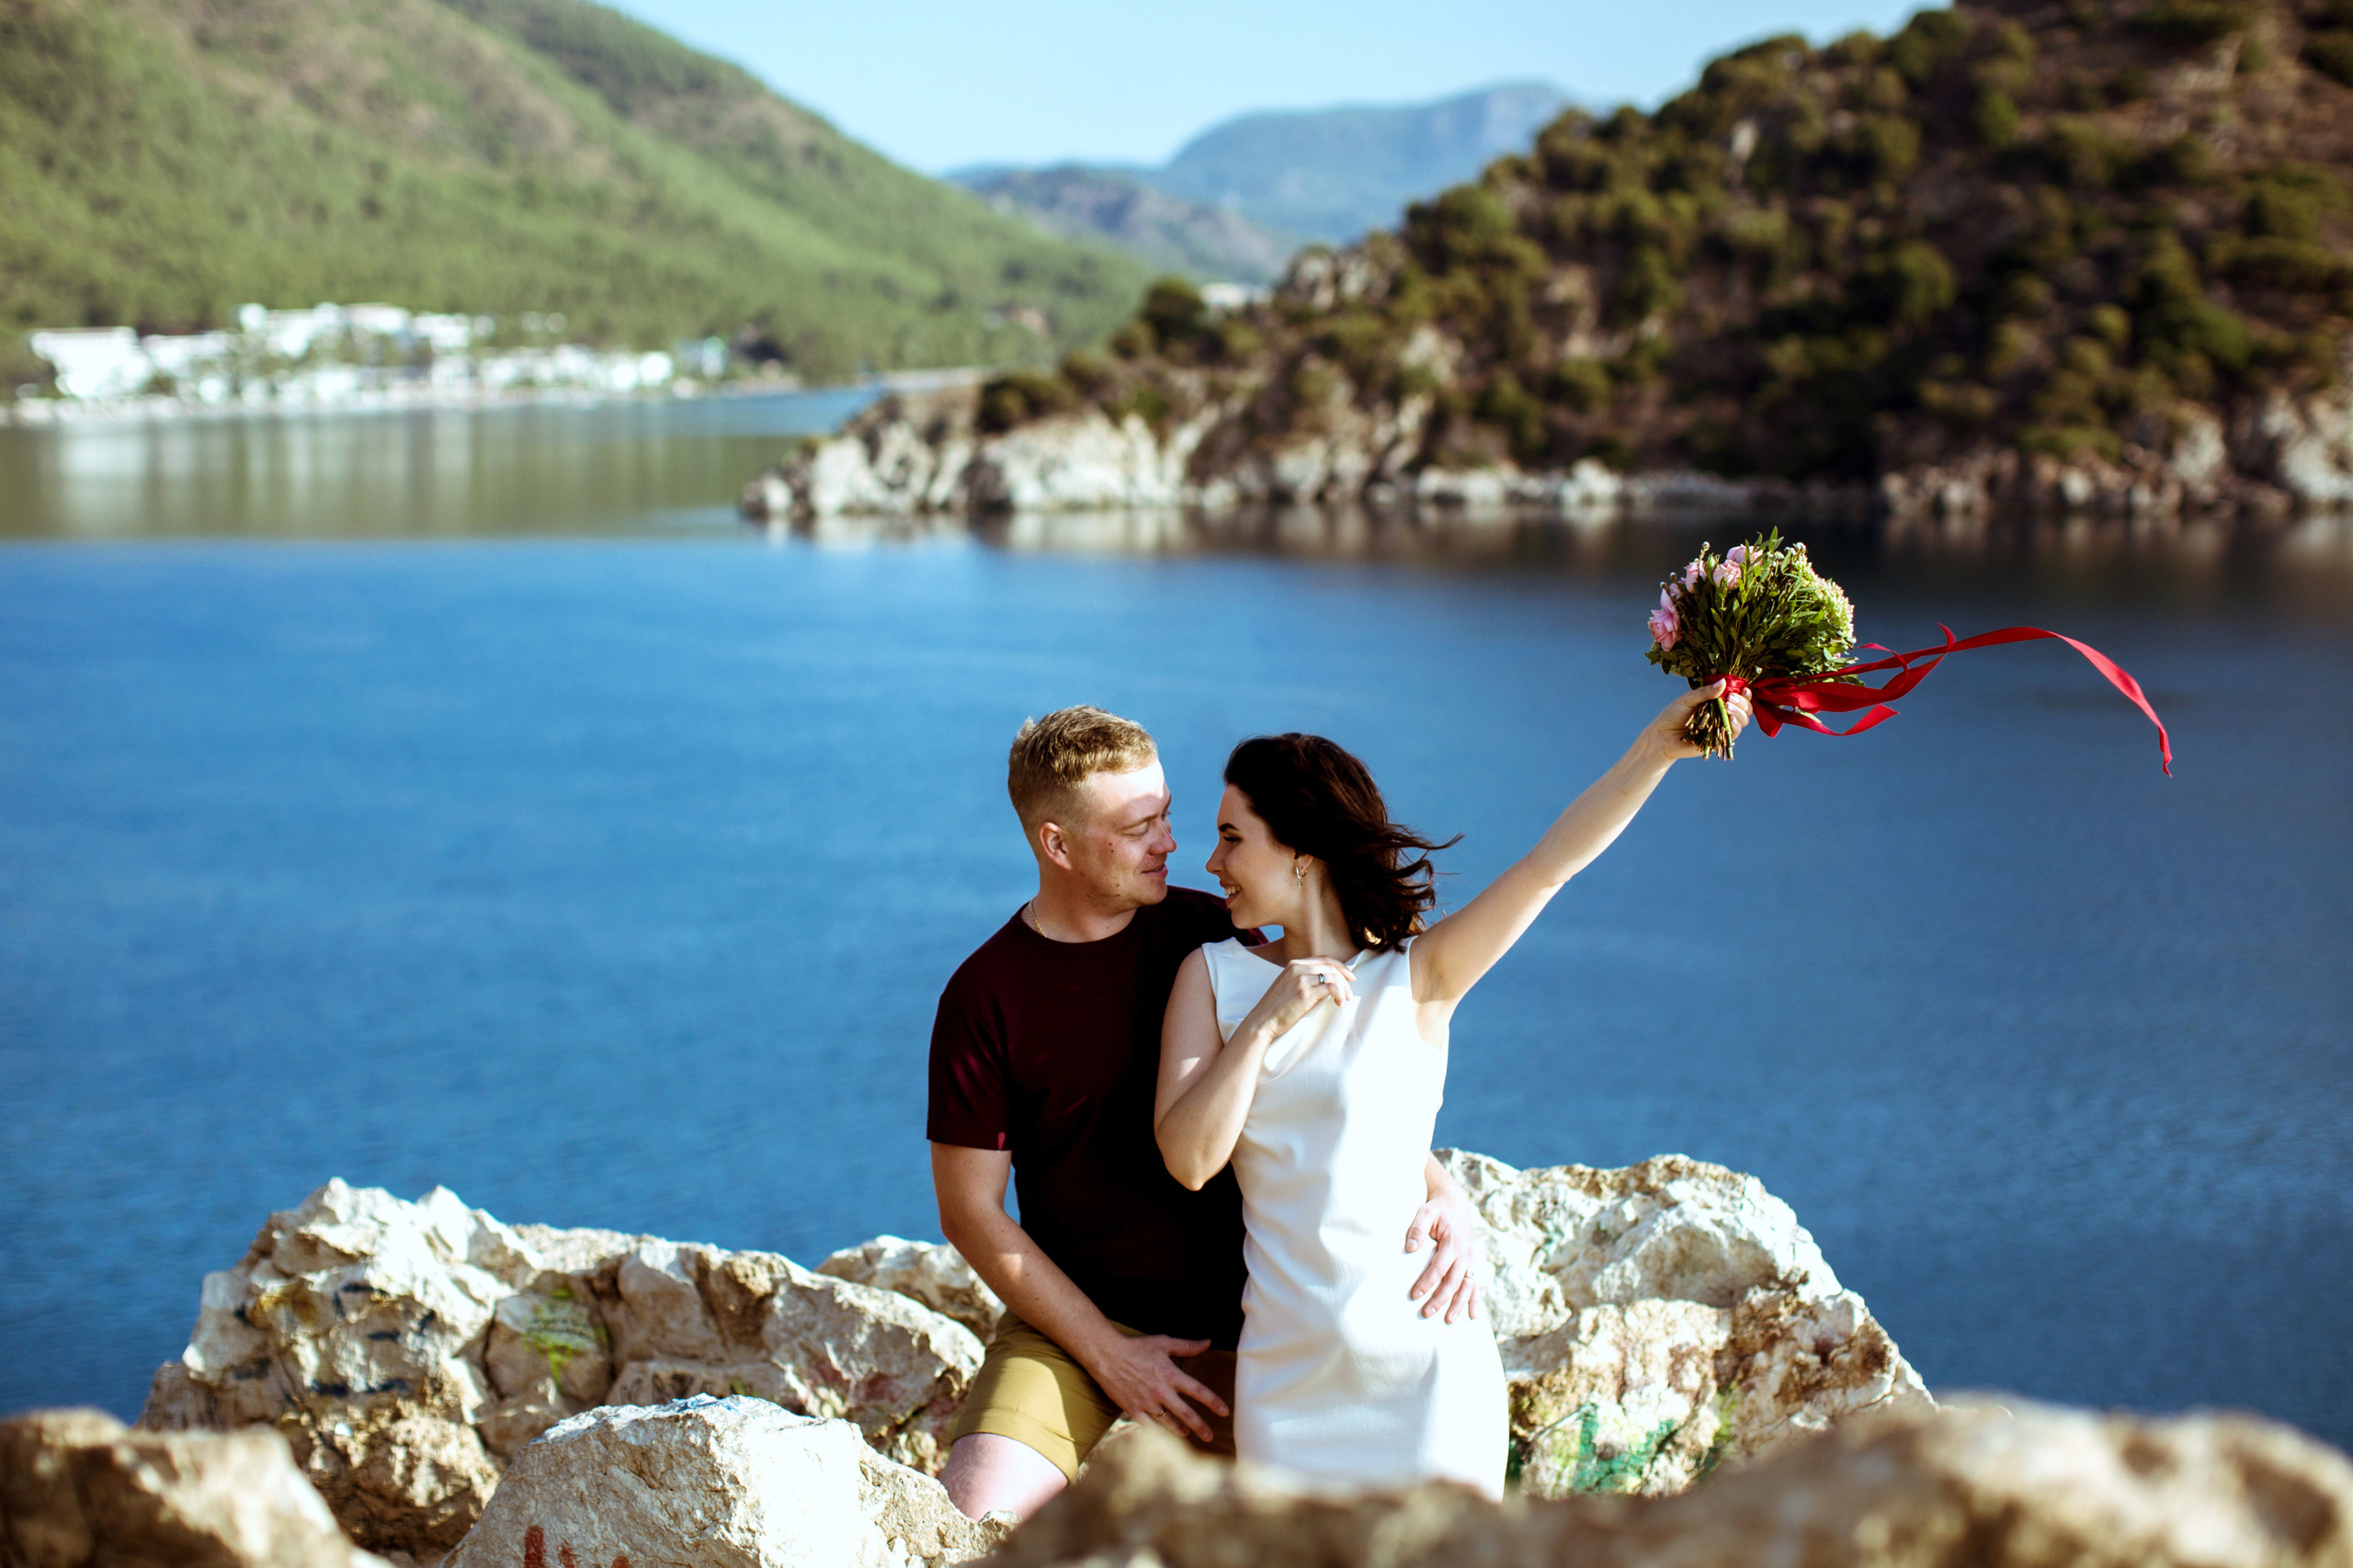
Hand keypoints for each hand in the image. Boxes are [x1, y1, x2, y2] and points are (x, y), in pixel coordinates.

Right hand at [1082, 1332, 1226, 1442]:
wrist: (1107, 1355)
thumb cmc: (1136, 1347)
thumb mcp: (1164, 1343)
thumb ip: (1187, 1346)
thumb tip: (1207, 1342)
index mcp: (1172, 1375)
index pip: (1199, 1391)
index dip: (1213, 1402)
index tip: (1224, 1412)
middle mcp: (1162, 1392)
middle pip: (1187, 1414)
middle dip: (1200, 1427)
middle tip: (1210, 1436)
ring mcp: (1148, 1403)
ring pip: (1169, 1423)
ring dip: (1180, 1430)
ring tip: (1187, 1435)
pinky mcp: (1134, 1409)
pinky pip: (1149, 1425)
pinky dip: (1157, 1430)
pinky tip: (1162, 1433)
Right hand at [1238, 956, 1354, 1043]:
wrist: (1263, 1020)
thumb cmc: (1276, 1007)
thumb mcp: (1288, 985)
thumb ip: (1303, 979)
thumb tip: (1327, 983)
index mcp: (1294, 964)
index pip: (1324, 959)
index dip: (1340, 966)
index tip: (1349, 976)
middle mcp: (1298, 968)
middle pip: (1331, 967)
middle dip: (1344, 980)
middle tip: (1349, 994)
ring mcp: (1301, 979)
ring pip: (1333, 977)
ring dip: (1343, 990)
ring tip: (1344, 1001)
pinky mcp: (1305, 993)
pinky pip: (1331, 988)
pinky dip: (1339, 995)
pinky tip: (1338, 1003)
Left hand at [1404, 1187, 1481, 1323]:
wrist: (1455, 1202)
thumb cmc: (1437, 1209)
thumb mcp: (1426, 1212)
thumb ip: (1418, 1228)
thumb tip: (1409, 1248)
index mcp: (1453, 1242)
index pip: (1439, 1268)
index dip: (1427, 1282)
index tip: (1414, 1295)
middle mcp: (1465, 1253)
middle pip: (1454, 1281)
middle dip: (1441, 1299)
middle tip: (1426, 1313)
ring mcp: (1471, 1259)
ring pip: (1467, 1286)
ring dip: (1459, 1304)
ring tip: (1449, 1320)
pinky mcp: (1473, 1262)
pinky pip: (1476, 1284)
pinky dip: (1476, 1300)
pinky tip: (1474, 1316)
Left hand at [1654, 679, 1753, 760]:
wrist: (1662, 737)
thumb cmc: (1673, 715)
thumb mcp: (1688, 699)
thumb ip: (1705, 692)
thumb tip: (1724, 682)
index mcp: (1717, 702)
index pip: (1738, 697)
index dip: (1744, 694)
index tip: (1743, 689)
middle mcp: (1723, 714)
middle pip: (1745, 709)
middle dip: (1742, 703)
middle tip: (1731, 699)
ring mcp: (1722, 728)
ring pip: (1743, 721)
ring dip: (1739, 713)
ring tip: (1728, 708)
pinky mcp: (1719, 741)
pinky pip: (1733, 734)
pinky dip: (1735, 726)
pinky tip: (1730, 720)